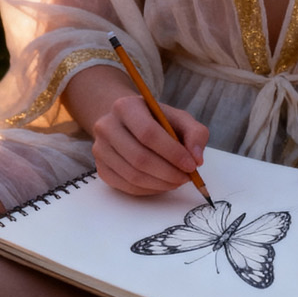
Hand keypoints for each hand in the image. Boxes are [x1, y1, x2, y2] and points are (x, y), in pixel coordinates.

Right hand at [92, 95, 208, 196]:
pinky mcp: (101, 168)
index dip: (172, 153)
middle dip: (168, 172)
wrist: (127, 123)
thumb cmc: (157, 121)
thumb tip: (196, 158)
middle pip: (139, 158)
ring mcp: (100, 149)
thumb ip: (195, 133)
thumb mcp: (179, 118)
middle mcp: (106, 126)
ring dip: (161, 184)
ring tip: (177, 180)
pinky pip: (126, 186)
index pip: (148, 133)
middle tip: (187, 177)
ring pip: (132, 176)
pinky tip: (162, 183)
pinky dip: (149, 190)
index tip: (191, 165)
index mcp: (126, 106)